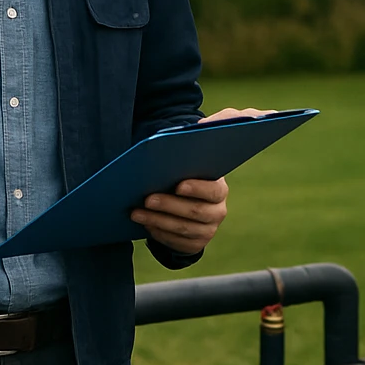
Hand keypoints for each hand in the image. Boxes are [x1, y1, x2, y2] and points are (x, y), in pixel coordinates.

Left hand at [126, 107, 265, 251]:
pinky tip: (143, 223)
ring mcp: (206, 230)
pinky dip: (158, 233)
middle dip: (169, 205)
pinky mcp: (193, 245)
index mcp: (219, 189)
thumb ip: (222, 124)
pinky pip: (175, 243)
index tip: (178, 184)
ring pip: (182, 229)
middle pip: (195, 212)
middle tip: (147, 197)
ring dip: (158, 219)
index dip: (196, 189)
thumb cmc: (189, 167)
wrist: (181, 198)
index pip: (213, 191)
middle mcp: (217, 212)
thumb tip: (228, 119)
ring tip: (136, 211)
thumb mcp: (204, 143)